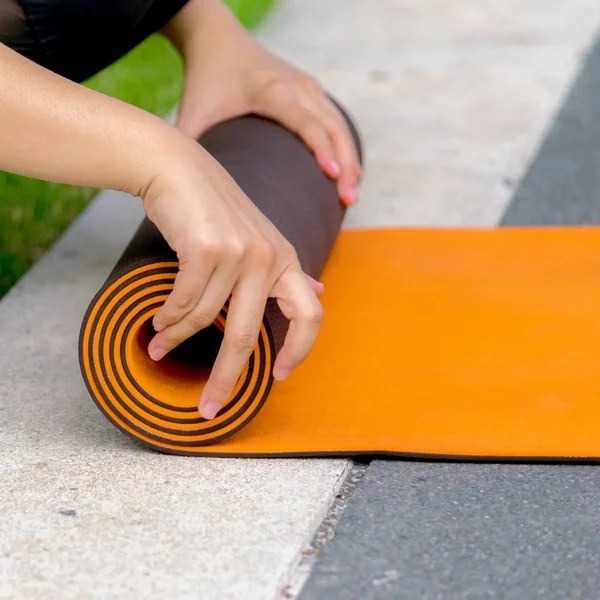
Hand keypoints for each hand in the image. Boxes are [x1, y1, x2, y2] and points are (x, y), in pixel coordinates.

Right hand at [144, 136, 324, 418]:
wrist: (177, 168)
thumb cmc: (215, 209)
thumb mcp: (260, 237)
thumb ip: (286, 269)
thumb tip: (319, 290)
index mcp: (286, 259)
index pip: (311, 315)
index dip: (300, 351)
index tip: (278, 377)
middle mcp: (268, 258)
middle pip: (249, 335)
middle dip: (227, 378)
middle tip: (209, 407)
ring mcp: (239, 253)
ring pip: (205, 319)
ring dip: (177, 339)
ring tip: (158, 345)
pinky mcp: (206, 249)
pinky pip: (183, 302)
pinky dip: (167, 320)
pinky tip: (156, 324)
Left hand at [162, 0, 360, 205]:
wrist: (216, 38)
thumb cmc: (206, 77)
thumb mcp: (193, 112)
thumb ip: (189, 147)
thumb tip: (185, 189)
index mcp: (272, 90)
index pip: (306, 122)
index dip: (321, 149)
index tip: (334, 176)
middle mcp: (297, 86)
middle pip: (332, 127)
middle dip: (346, 163)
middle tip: (349, 199)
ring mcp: (307, 86)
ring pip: (339, 125)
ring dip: (350, 157)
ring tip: (351, 194)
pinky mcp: (310, 89)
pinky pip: (335, 119)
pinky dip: (344, 145)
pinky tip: (348, 171)